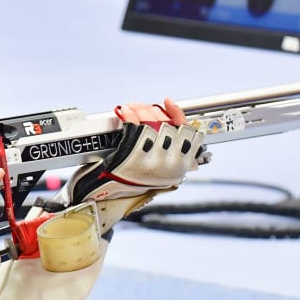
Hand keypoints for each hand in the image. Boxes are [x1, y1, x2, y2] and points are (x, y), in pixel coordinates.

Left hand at [67, 97, 202, 232]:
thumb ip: (172, 150)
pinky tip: (126, 111)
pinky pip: (134, 126)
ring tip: (133, 108)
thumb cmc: (134, 180)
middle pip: (168, 125)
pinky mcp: (133, 156)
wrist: (109, 194)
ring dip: (140, 110)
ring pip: (151, 123)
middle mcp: (170, 164)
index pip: (189, 133)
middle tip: (145, 108)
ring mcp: (152, 160)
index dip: (178, 114)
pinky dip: (129, 114)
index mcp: (181, 166)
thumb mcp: (161, 170)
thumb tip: (170, 119)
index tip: (168, 104)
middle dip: (155, 111)